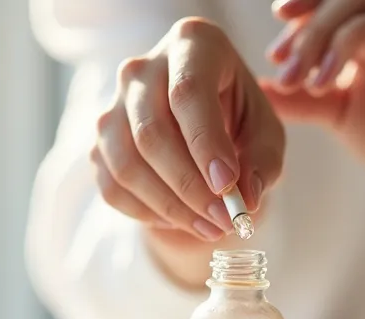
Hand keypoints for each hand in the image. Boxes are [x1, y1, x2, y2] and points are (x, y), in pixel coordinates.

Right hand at [92, 18, 285, 243]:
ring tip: (210, 227)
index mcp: (190, 44)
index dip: (206, 143)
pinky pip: (112, 186)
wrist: (199, 116)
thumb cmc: (236, 113)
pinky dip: (146, 213)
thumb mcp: (264, 129)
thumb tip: (245, 201)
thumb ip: (262, 161)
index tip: (228, 186)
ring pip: (126, 164)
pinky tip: (180, 219)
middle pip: (151, 132)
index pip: (188, 92)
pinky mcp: (99, 143)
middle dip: (189, 186)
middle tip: (224, 221)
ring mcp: (113, 105)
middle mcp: (142, 69)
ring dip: (169, 206)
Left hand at [263, 0, 364, 236]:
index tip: (274, 52)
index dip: (300, 9)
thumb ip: (297, 97)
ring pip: (362, 1)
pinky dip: (347, 45)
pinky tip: (323, 81)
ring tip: (296, 78)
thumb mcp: (335, 112)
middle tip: (280, 63)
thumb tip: (254, 86)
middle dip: (304, 24)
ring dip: (320, 34)